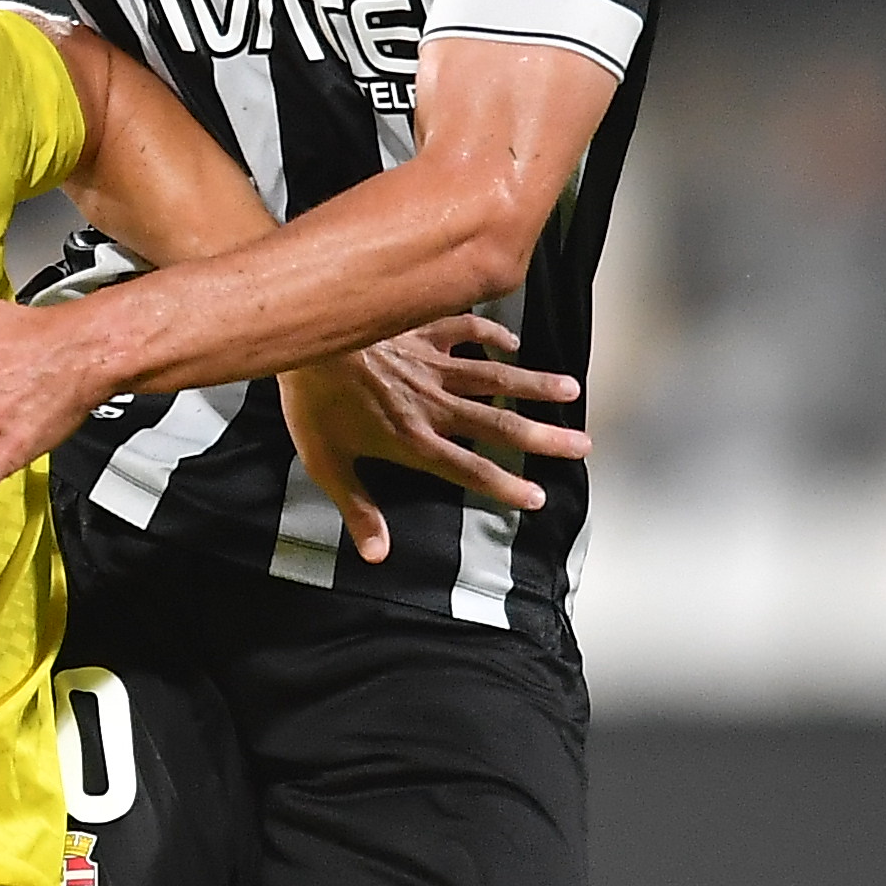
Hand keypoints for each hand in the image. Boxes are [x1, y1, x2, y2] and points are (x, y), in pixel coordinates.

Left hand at [276, 317, 584, 565]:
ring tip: (571, 390)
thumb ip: (357, 509)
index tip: (539, 496)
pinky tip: (512, 342)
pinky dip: (492, 335)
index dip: (506, 486)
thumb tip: (377, 555)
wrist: (304, 338)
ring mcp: (433, 365)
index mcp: (415, 441)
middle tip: (581, 445)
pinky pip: (467, 330)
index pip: (470, 471)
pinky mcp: (423, 331)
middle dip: (544, 437)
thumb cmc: (311, 402)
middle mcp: (435, 405)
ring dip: (534, 384)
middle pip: (500, 425)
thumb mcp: (327, 464)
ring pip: (495, 377)